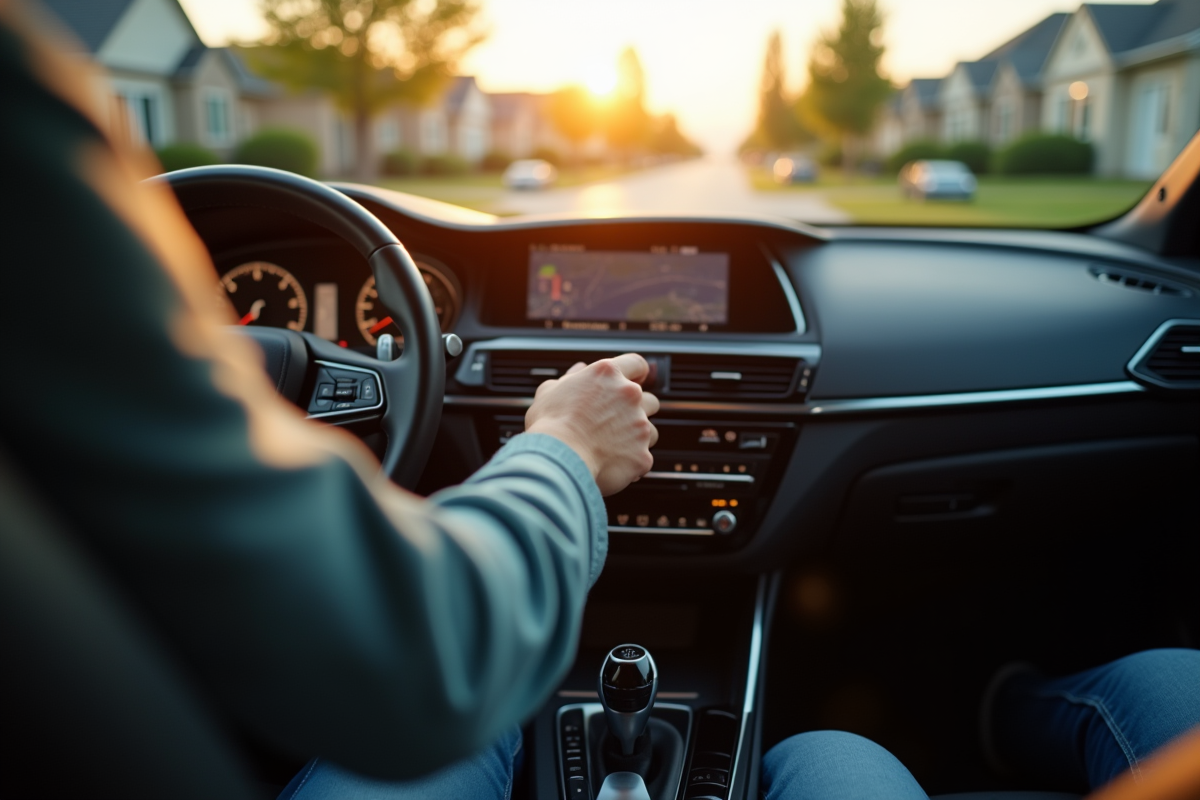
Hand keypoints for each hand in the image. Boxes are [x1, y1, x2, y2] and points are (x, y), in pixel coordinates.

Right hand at [525, 353, 659, 495]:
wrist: (559, 457)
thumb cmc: (551, 424)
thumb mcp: (550, 390)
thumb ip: (570, 377)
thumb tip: (579, 370)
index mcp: (608, 375)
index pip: (637, 364)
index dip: (637, 374)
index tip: (635, 382)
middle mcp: (629, 394)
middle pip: (649, 399)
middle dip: (637, 410)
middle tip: (615, 422)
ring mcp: (639, 424)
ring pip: (649, 429)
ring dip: (636, 436)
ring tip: (613, 446)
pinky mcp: (642, 453)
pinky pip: (643, 456)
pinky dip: (631, 460)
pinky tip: (612, 463)